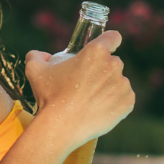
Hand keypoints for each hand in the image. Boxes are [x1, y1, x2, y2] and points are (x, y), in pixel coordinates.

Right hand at [25, 30, 134, 146]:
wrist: (61, 126)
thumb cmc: (49, 95)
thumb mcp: (35, 69)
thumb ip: (36, 56)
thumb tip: (41, 55)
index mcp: (96, 51)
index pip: (113, 37)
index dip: (108, 41)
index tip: (103, 49)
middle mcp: (114, 65)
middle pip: (112, 62)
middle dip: (101, 69)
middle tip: (85, 82)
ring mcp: (123, 85)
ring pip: (118, 81)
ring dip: (108, 86)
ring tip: (90, 99)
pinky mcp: (128, 103)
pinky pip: (124, 98)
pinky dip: (114, 102)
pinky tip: (99, 108)